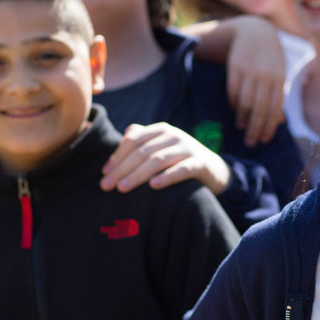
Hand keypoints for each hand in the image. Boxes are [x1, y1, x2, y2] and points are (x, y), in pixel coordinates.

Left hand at [100, 123, 230, 194]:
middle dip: (122, 169)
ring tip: (122, 188)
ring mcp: (188, 148)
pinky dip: (167, 177)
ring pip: (158, 160)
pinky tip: (153, 186)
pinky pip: (182, 170)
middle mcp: (174, 136)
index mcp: (161, 130)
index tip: (104, 173)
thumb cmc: (180, 160)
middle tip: (107, 186)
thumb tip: (124, 136)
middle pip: (142, 151)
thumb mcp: (162, 147)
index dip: (117, 156)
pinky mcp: (200, 163)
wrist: (214, 170)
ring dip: (138, 175)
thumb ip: (144, 140)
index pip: (133, 140)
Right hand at [226, 16, 286, 145]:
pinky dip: (234, 103)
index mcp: (279, 78)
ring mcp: (250, 71)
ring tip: (241, 127)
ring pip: (245, 101)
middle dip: (255, 128)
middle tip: (250, 142)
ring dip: (243, 117)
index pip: (275, 108)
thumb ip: (279, 96)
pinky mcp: (235, 66)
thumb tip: (281, 122)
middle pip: (260, 108)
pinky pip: (233, 90)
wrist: (255, 30)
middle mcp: (265, 76)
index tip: (264, 140)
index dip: (269, 127)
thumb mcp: (279, 73)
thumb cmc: (270, 56)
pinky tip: (235, 110)